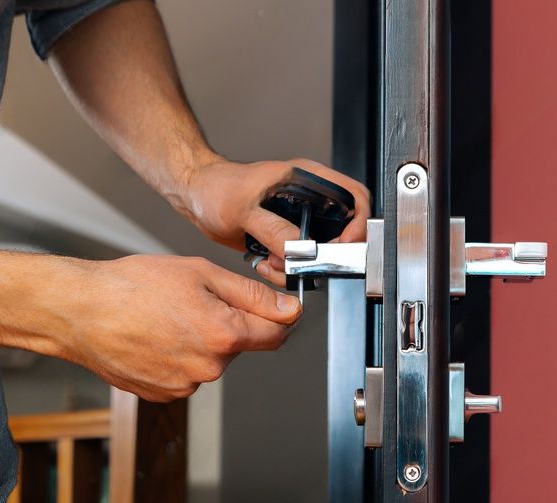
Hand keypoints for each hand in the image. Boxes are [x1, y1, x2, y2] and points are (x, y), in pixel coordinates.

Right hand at [44, 255, 301, 401]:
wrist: (80, 312)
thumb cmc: (132, 286)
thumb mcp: (200, 273)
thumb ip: (251, 295)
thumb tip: (289, 310)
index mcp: (223, 335)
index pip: (276, 335)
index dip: (276, 316)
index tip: (269, 307)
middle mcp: (208, 368)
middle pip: (238, 347)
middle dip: (225, 325)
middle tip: (188, 301)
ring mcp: (184, 385)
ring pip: (209, 361)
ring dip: (198, 342)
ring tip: (163, 319)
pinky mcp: (163, 395)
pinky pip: (184, 374)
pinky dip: (175, 357)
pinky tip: (152, 338)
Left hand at [177, 156, 370, 286]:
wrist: (198, 196)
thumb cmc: (217, 187)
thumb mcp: (243, 208)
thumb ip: (271, 228)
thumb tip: (298, 247)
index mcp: (306, 179)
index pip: (354, 197)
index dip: (358, 224)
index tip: (344, 244)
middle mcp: (308, 198)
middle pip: (342, 230)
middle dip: (326, 253)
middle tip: (304, 262)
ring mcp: (298, 218)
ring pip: (320, 250)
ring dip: (302, 265)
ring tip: (275, 264)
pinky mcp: (286, 236)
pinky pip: (300, 258)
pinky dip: (287, 268)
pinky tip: (267, 264)